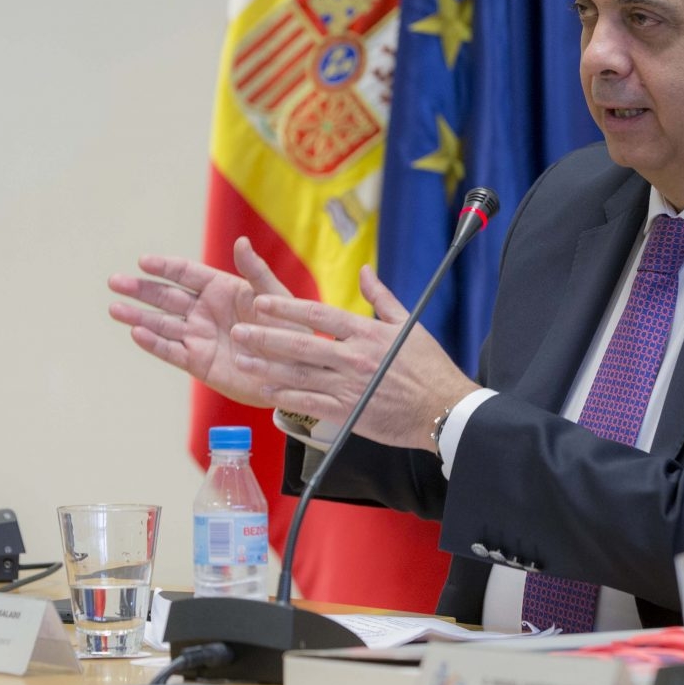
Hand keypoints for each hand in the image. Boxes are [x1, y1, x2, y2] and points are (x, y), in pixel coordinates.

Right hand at [107, 237, 305, 407]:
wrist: (297, 372)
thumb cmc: (291, 329)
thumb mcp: (276, 296)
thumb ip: (256, 272)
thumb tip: (241, 241)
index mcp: (220, 289)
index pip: (185, 273)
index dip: (164, 267)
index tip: (143, 261)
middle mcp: (204, 311)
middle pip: (165, 297)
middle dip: (140, 290)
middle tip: (114, 282)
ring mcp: (199, 337)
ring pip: (162, 324)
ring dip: (138, 317)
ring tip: (115, 309)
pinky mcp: (199, 363)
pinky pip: (172, 351)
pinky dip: (154, 343)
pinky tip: (137, 333)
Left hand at [228, 264, 476, 449]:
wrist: (444, 410)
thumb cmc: (429, 367)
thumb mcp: (408, 325)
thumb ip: (381, 297)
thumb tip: (364, 271)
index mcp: (366, 333)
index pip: (318, 315)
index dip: (286, 309)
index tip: (261, 303)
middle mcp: (354, 358)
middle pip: (300, 345)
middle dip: (266, 337)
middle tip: (239, 331)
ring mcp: (349, 387)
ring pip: (299, 376)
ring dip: (267, 368)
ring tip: (242, 361)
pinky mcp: (349, 414)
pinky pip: (310, 405)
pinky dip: (286, 399)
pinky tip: (266, 393)